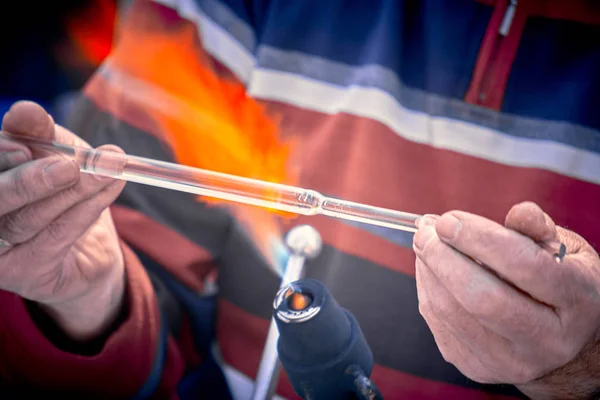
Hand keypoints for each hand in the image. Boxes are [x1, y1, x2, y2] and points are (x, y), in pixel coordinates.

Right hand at [0, 101, 126, 341]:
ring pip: (30, 219)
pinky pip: (57, 236)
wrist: (88, 248)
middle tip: (70, 166)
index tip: (25, 146)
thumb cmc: (63, 191)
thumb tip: (26, 111)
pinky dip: (88, 208)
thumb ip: (39, 133)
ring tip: (110, 167)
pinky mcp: (25, 273)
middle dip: (31, 181)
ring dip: (76, 190)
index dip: (1, 153)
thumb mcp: (55, 152)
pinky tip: (112, 185)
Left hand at [413, 202, 599, 397]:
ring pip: (451, 312)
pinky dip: (427, 288)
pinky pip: (438, 323)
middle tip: (427, 230)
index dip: (480, 239)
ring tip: (425, 242)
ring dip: (428, 270)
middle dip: (443, 257)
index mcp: (575, 302)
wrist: (563, 347)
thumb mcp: (567, 252)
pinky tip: (430, 268)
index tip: (449, 219)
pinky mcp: (477, 368)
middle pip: (482, 298)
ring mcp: (509, 360)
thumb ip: (539, 229)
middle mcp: (546, 340)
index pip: (524, 266)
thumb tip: (517, 212)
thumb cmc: (560, 288)